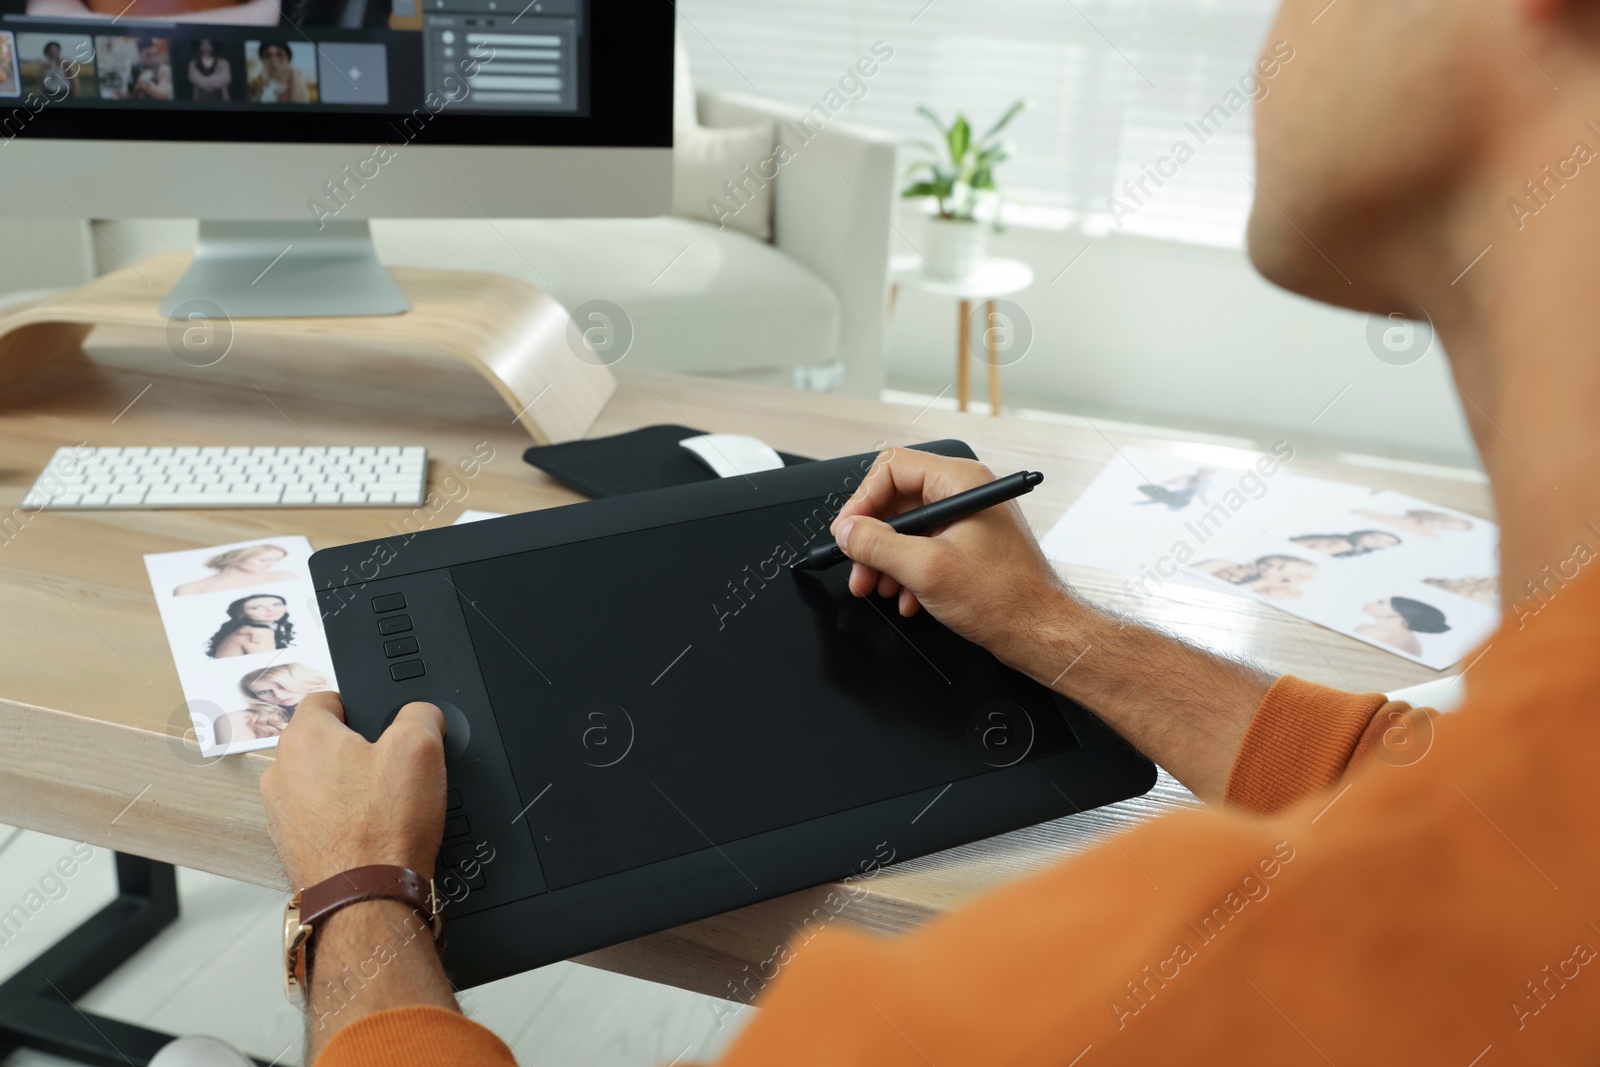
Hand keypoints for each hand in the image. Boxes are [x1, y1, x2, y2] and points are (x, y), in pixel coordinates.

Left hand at [259, 692, 447, 890]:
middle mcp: (281, 772)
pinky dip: (339, 821)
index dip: (360, 706)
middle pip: (323, 743)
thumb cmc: (382, 830)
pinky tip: (369, 833)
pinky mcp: (290, 845)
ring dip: (347, 789)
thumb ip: (421, 714)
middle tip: (391, 770)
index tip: (381, 724)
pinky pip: (318, 818)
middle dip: (356, 751)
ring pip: (319, 782)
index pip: (326, 698)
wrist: (365, 899)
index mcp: (304, 737)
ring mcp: (281, 812)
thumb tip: (422, 713)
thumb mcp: (421, 748)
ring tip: (382, 807)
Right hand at [831, 449, 1070, 668]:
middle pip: (896, 500)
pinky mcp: (967, 546)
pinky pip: (923, 548)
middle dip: (871, 538)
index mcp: (961, 482)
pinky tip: (906, 598)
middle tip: (856, 566)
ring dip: (885, 560)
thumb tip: (847, 531)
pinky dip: (906, 572)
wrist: (1040, 632)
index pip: (893, 468)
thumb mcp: (926, 569)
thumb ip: (877, 546)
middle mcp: (965, 493)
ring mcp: (966, 520)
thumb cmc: (1005, 598)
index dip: (863, 499)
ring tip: (877, 588)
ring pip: (907, 528)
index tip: (848, 531)